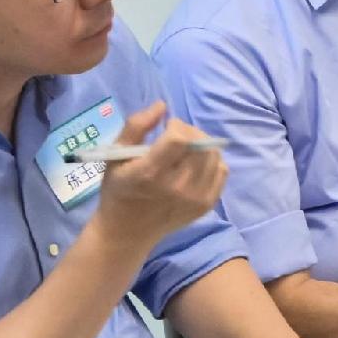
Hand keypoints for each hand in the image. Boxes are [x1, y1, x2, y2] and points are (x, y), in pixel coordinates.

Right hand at [94, 106, 224, 248]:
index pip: (179, 139)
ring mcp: (195, 198)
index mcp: (150, 174)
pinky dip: (212, 162)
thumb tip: (162, 106)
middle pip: (200, 145)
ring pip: (214, 156)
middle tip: (177, 137)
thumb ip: (136, 126)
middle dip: (190, 133)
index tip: (166, 128)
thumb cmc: (119, 189)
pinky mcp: (206, 205)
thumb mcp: (115, 155)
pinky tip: (195, 165)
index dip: (176, 126)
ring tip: (186, 151)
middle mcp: (176, 187)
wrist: (128, 232)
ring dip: (202, 146)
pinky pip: (222, 171)